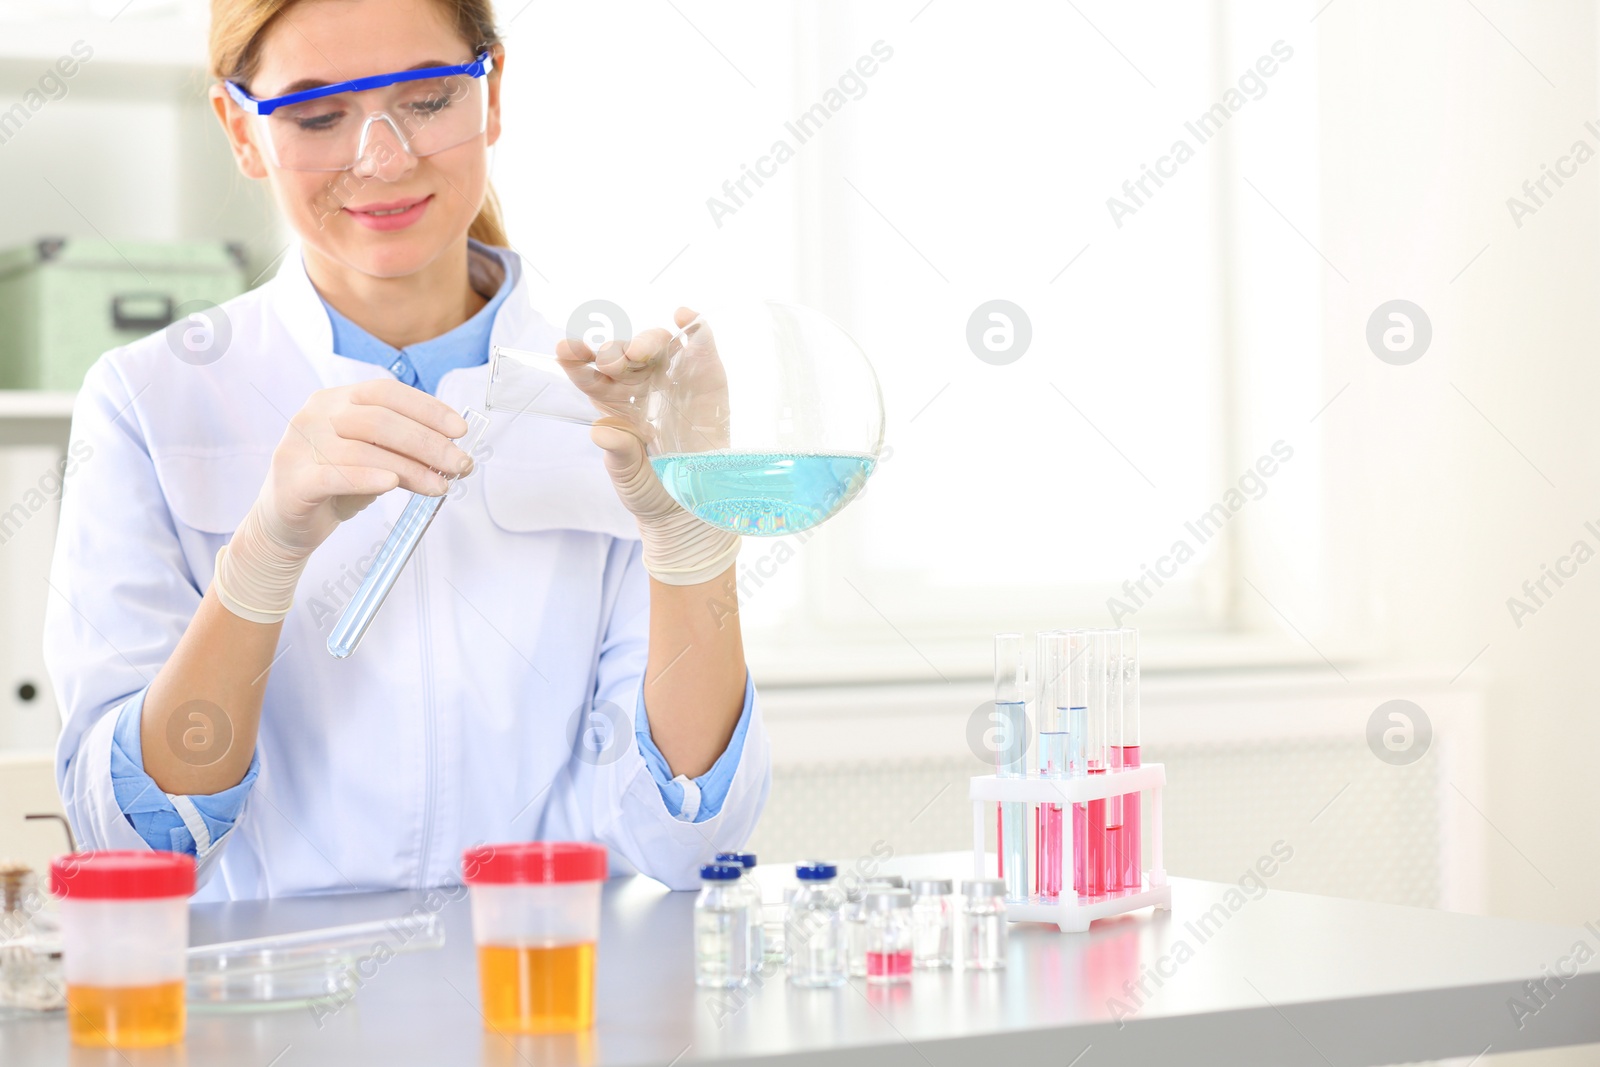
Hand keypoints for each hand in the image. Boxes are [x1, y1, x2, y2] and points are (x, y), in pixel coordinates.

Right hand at [212, 380, 472, 621]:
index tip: (459, 429)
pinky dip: (367, 478)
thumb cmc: (335, 486)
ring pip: (363, 450)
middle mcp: (315, 415)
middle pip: (379, 420)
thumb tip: (451, 451)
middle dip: (428, 442)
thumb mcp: (372, 459)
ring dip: (410, 468)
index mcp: (336, 400)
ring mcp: (299, 446)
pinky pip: (334, 475)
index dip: (427, 408)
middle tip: (459, 464)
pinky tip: (393, 484)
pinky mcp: (293, 480)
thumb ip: (401, 448)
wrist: (286, 526)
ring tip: (439, 486)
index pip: (386, 392)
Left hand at [556, 308, 740, 585]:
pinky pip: (699, 344)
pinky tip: (683, 316)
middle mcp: (639, 383)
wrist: (692, 508)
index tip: (564, 350)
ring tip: (638, 352)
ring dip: (645, 340)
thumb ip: (618, 456)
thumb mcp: (629, 479)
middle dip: (611, 351)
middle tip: (610, 361)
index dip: (575, 359)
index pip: (588, 374)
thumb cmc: (652, 490)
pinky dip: (693, 326)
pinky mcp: (706, 376)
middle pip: (620, 354)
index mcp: (612, 402)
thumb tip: (601, 431)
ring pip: (655, 343)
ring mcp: (673, 377)